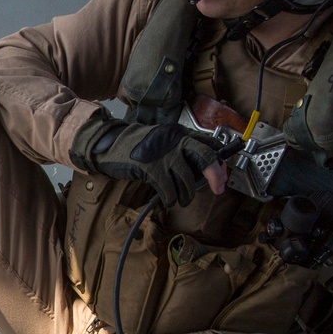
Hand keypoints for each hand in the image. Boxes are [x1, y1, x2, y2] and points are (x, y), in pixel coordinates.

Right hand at [70, 117, 224, 208]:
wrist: (110, 145)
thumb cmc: (136, 146)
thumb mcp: (161, 141)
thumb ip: (180, 149)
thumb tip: (201, 168)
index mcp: (178, 133)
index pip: (207, 144)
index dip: (218, 161)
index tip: (223, 174)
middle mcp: (174, 141)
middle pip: (205, 157)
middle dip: (215, 176)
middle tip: (217, 189)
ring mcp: (163, 154)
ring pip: (187, 179)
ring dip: (186, 194)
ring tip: (181, 199)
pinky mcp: (151, 168)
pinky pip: (168, 189)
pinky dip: (170, 199)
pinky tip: (168, 200)